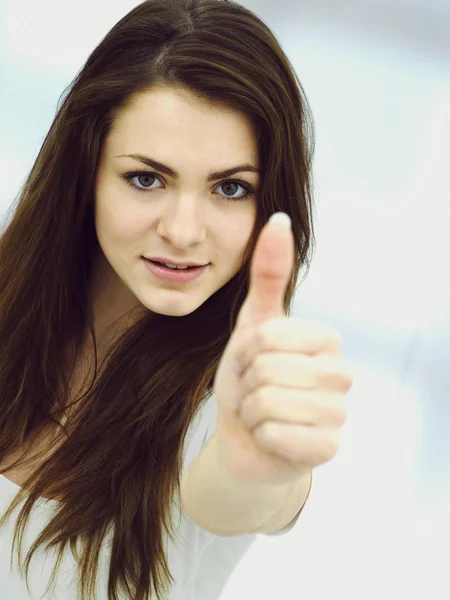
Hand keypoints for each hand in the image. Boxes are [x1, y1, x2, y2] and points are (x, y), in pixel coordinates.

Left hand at [213, 213, 353, 485]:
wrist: (246, 435)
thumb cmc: (252, 378)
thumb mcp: (254, 324)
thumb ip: (268, 274)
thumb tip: (278, 217)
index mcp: (327, 340)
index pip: (267, 337)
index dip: (246, 352)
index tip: (253, 362)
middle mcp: (342, 374)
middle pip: (266, 368)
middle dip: (247, 383)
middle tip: (256, 391)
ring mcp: (339, 414)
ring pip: (268, 402)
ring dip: (251, 410)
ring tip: (262, 412)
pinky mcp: (329, 448)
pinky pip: (275, 434)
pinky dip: (259, 435)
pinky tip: (270, 437)